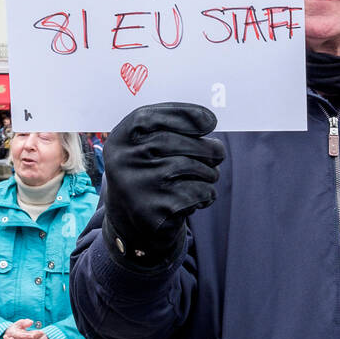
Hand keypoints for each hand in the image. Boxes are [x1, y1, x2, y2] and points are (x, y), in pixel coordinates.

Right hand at [103, 102, 224, 268]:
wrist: (135, 223)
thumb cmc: (151, 173)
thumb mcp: (147, 148)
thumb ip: (169, 129)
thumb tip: (207, 121)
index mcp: (120, 140)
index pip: (148, 117)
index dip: (183, 115)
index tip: (211, 120)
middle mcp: (123, 161)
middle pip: (176, 142)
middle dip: (207, 147)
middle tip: (219, 153)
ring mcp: (137, 186)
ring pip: (193, 167)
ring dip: (210, 173)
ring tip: (207, 177)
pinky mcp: (155, 211)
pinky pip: (198, 192)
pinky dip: (207, 194)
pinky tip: (198, 199)